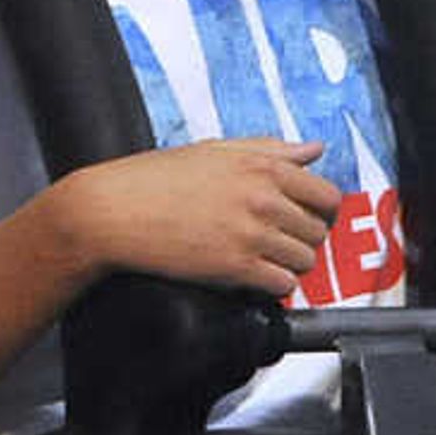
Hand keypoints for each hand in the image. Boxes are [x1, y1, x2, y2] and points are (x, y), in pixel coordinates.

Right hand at [57, 139, 339, 294]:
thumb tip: (313, 150)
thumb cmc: (150, 178)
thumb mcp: (211, 150)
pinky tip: (251, 276)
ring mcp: (250, 234)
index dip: (321, 211)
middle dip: (302, 239)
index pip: (327, 195)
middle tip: (277, 241)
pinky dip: (272, 285)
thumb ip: (267, 148)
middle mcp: (262, 199)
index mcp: (260, 167)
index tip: (307, 218)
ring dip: (288, 263)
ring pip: (304, 260)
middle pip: (318, 231)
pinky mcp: (235, 266)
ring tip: (262, 259)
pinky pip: (282, 284)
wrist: (108, 211)